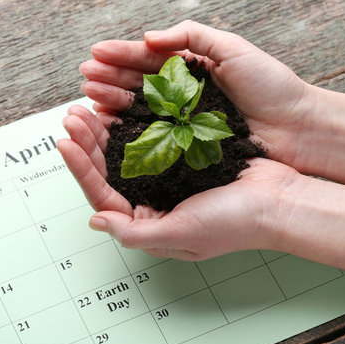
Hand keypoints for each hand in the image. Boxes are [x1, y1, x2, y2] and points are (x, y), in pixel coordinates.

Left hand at [58, 105, 300, 260]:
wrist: (278, 200)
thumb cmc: (234, 223)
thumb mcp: (182, 234)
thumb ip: (135, 233)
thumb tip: (95, 221)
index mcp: (147, 225)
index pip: (103, 197)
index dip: (82, 170)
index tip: (66, 143)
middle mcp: (151, 203)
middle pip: (108, 173)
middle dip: (88, 145)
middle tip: (73, 117)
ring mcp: (165, 180)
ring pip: (124, 154)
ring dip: (104, 133)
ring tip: (87, 109)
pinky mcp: (180, 159)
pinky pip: (147, 140)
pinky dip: (132, 125)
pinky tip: (119, 110)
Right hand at [79, 20, 314, 169]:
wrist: (295, 129)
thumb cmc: (270, 86)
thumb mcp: (232, 49)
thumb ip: (190, 36)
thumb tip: (148, 38)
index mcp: (190, 69)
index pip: (147, 59)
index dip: (120, 56)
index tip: (95, 55)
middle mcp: (182, 95)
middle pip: (136, 83)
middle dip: (108, 79)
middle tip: (84, 79)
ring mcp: (182, 121)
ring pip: (139, 108)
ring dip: (112, 101)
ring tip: (89, 97)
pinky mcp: (186, 145)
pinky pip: (152, 134)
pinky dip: (129, 128)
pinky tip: (110, 122)